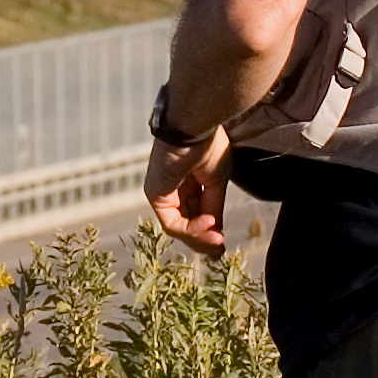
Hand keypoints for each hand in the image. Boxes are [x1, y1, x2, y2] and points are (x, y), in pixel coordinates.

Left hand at [145, 129, 232, 256]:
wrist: (197, 127)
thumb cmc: (209, 145)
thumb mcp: (217, 181)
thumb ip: (214, 207)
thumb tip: (217, 233)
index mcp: (187, 182)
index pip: (195, 215)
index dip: (209, 232)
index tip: (222, 247)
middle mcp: (171, 189)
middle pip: (185, 225)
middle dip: (204, 241)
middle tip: (220, 249)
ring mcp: (161, 192)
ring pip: (179, 228)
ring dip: (201, 237)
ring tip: (218, 239)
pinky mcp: (156, 194)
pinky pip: (173, 223)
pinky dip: (192, 229)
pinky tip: (210, 224)